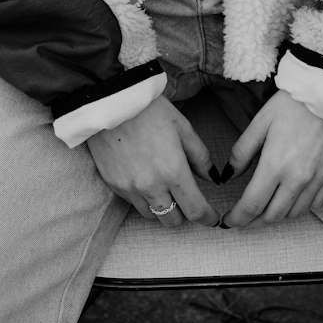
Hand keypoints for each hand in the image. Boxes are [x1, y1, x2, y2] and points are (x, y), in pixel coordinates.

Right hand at [86, 96, 219, 229]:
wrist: (110, 100)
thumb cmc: (150, 109)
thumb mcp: (182, 127)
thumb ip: (200, 155)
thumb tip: (211, 177)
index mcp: (173, 171)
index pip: (195, 209)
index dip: (207, 218)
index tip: (212, 218)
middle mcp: (152, 186)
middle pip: (172, 221)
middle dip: (183, 213)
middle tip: (186, 198)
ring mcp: (130, 188)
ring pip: (151, 215)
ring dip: (161, 207)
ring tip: (163, 188)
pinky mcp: (113, 185)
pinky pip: (132, 203)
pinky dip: (142, 197)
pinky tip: (144, 178)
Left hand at [223, 91, 322, 228]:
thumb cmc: (293, 104)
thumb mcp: (260, 122)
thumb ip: (242, 152)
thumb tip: (229, 175)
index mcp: (275, 165)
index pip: (252, 205)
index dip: (237, 218)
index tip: (228, 221)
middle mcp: (297, 180)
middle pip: (272, 216)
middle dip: (254, 222)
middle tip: (244, 218)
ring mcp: (318, 181)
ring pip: (294, 214)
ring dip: (277, 216)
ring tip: (265, 210)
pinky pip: (315, 205)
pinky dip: (300, 208)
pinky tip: (291, 200)